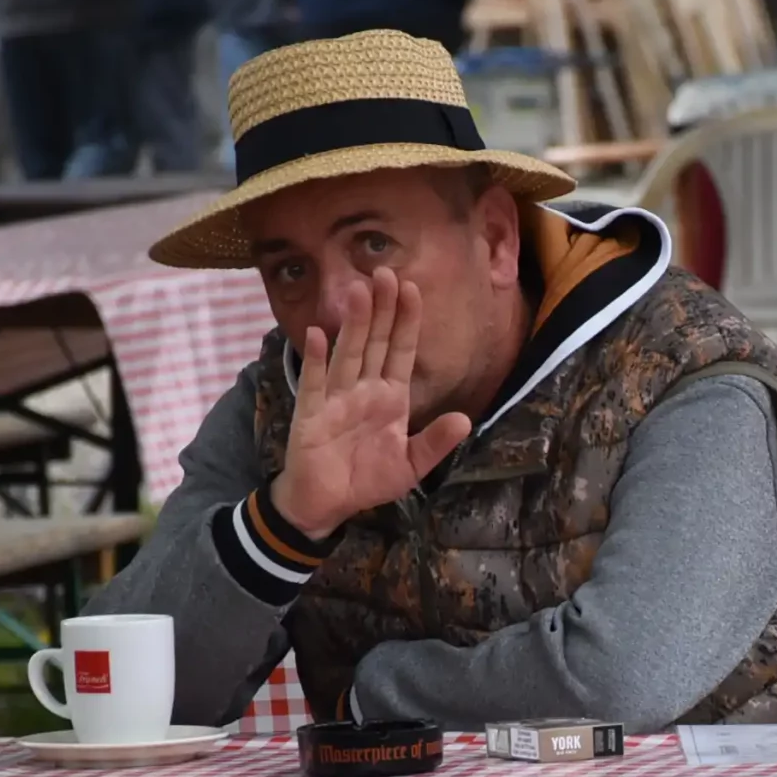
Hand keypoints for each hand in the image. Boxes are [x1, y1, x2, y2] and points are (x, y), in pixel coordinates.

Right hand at [268, 269, 470, 540]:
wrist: (328, 504)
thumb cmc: (367, 480)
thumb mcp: (410, 466)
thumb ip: (435, 444)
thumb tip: (465, 421)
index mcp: (390, 398)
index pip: (400, 351)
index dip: (406, 322)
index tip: (412, 288)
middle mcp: (363, 390)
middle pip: (374, 342)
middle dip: (381, 309)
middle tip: (385, 272)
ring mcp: (336, 399)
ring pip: (348, 354)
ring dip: (353, 324)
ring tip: (359, 290)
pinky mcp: (311, 414)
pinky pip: (315, 383)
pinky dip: (316, 360)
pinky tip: (318, 334)